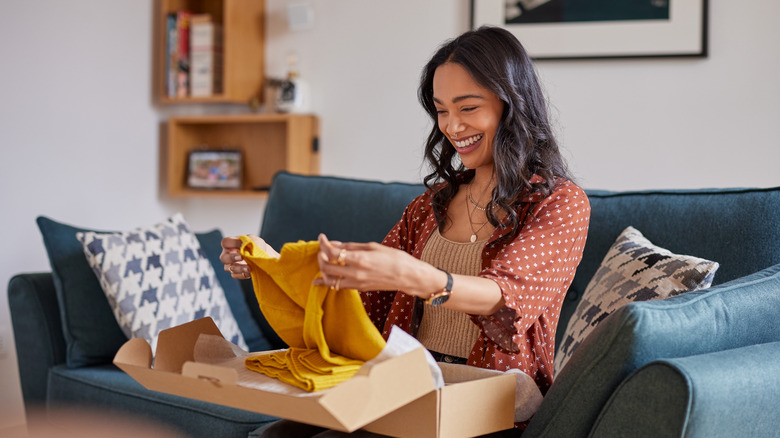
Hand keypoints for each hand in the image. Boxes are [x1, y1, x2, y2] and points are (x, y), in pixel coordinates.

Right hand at [219, 234, 278, 279]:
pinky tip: (250, 273)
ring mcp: (231, 264)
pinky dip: (242, 274)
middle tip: (241, 257)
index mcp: (232, 244)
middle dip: (232, 258)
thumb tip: (243, 246)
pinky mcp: (236, 273)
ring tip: (249, 268)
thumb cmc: (258, 246)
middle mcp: (229, 254)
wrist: (265, 257)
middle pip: (223, 258)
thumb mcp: (256, 240)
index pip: (225, 242)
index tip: (241, 245)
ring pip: (229, 268)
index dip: (231, 244)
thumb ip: (249, 241)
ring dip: (239, 268)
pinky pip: (235, 275)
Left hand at [314, 234, 442, 297]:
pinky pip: (338, 286)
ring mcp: (356, 283)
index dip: (323, 244)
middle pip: (326, 267)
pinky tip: (320, 280)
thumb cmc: (394, 258)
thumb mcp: (372, 247)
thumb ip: (351, 247)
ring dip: (323, 270)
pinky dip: (328, 281)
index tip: (322, 237)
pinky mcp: (359, 288)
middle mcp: (355, 273)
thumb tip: (335, 244)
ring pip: (329, 280)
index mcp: (359, 259)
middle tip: (323, 249)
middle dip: (321, 256)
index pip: (332, 253)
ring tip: (324, 260)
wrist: (408, 276)